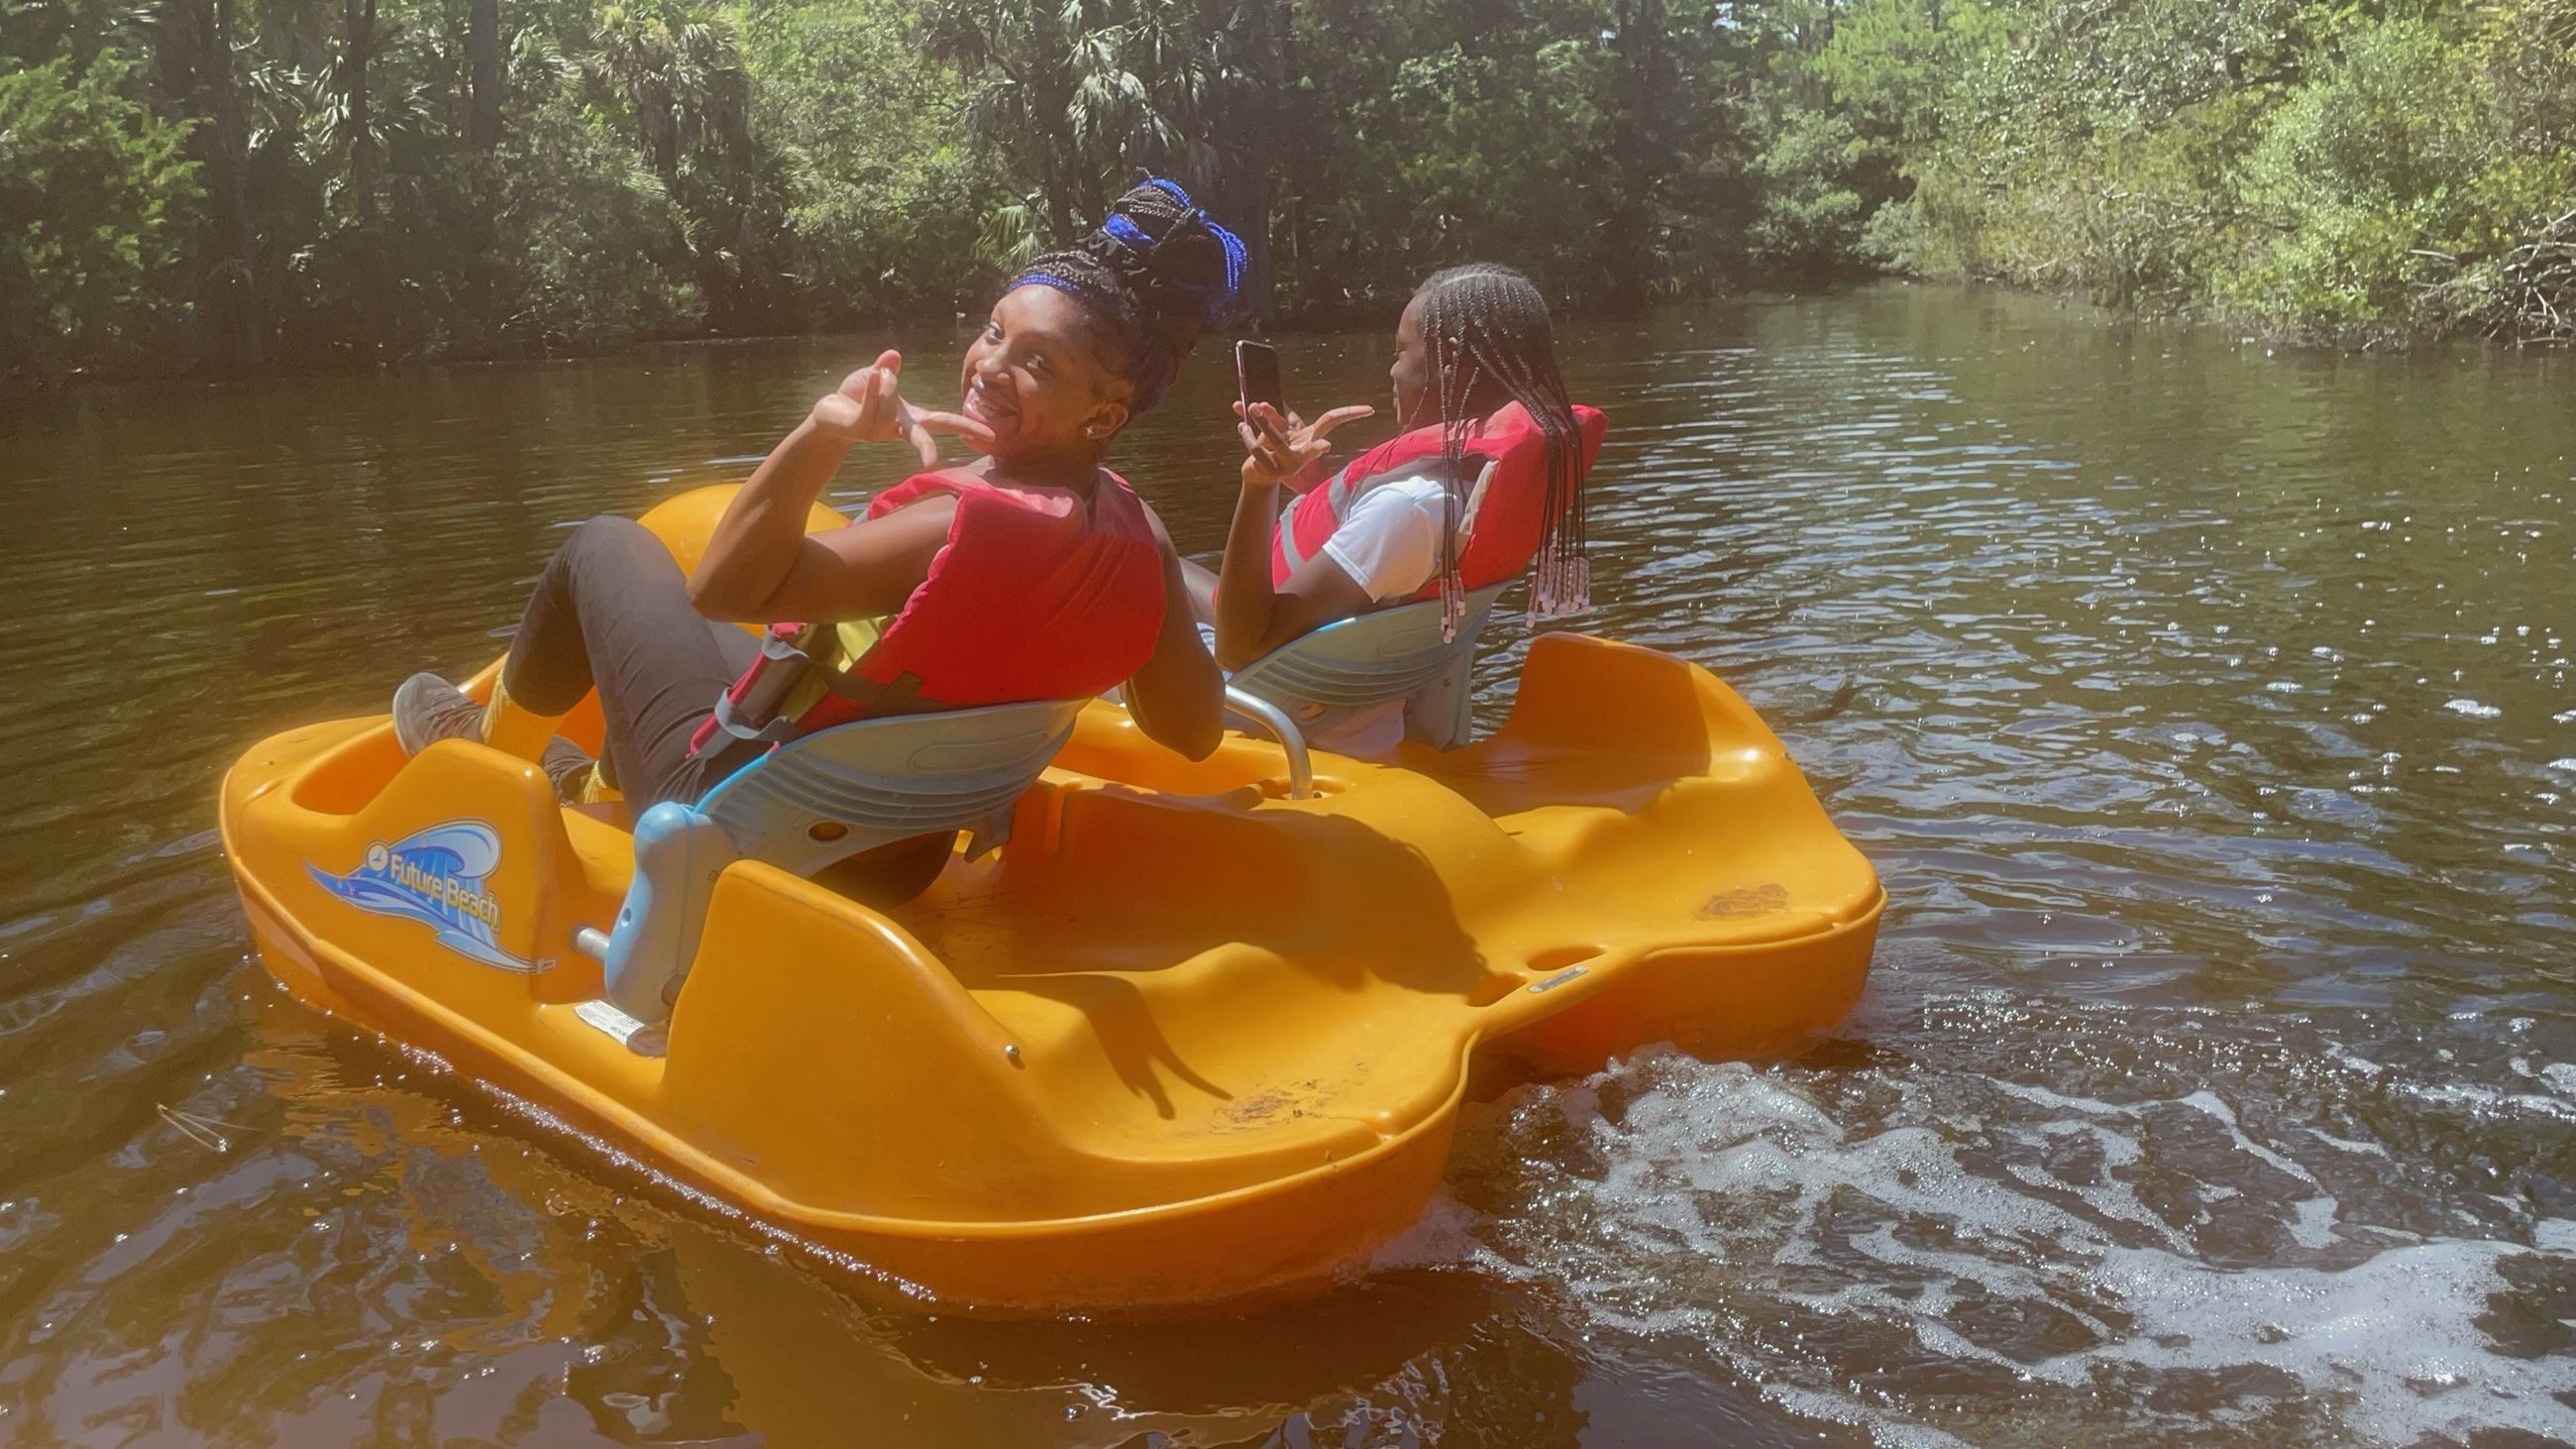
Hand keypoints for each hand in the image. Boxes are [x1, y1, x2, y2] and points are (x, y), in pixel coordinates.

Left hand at [810, 349, 995, 465]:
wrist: (829, 411)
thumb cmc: (857, 396)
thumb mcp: (876, 375)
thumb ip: (887, 367)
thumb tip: (894, 354)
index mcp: (910, 419)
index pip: (943, 423)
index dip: (967, 427)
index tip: (991, 436)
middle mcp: (898, 428)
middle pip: (920, 436)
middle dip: (927, 449)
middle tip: (933, 464)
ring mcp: (879, 431)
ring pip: (890, 402)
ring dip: (883, 381)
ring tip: (875, 374)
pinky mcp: (860, 427)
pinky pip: (870, 406)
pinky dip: (874, 387)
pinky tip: (875, 374)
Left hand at [1236, 401, 1372, 489]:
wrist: (1261, 477)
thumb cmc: (1275, 449)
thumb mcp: (1280, 428)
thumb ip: (1272, 412)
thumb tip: (1252, 400)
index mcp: (1308, 437)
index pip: (1332, 421)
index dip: (1351, 414)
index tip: (1369, 410)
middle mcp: (1302, 451)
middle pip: (1301, 429)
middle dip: (1283, 416)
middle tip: (1262, 402)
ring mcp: (1288, 463)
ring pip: (1275, 439)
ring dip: (1263, 422)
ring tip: (1253, 406)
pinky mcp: (1272, 470)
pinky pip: (1257, 451)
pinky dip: (1248, 437)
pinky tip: (1242, 426)